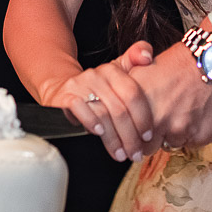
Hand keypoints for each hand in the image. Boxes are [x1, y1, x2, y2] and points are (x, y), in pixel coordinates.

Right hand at [42, 41, 154, 161]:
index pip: (133, 94)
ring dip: (114, 139)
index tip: (148, 136)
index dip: (143, 117)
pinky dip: (90, 122)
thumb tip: (149, 56)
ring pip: (103, 114)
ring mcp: (80, 85)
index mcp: (114, 70)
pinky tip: (99, 134)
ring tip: (122, 155)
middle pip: (119, 109)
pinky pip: (80, 109)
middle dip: (130, 136)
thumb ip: (136, 59)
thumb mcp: (118, 71)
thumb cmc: (99, 86)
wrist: (63, 87)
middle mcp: (97, 74)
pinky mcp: (65, 96)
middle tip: (137, 153)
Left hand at [128, 42, 211, 156]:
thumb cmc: (178, 64)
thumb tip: (113, 115)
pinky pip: (194, 142)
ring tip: (183, 110)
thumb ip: (127, 96)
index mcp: (140, 105)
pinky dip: (196, 132)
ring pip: (173, 144)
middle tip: (165, 118)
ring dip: (176, 134)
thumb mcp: (143, 70)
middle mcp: (158, 119)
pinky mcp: (201, 134)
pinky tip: (198, 113)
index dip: (135, 137)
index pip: (131, 139)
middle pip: (150, 147)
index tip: (140, 135)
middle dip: (155, 137)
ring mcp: (181, 128)